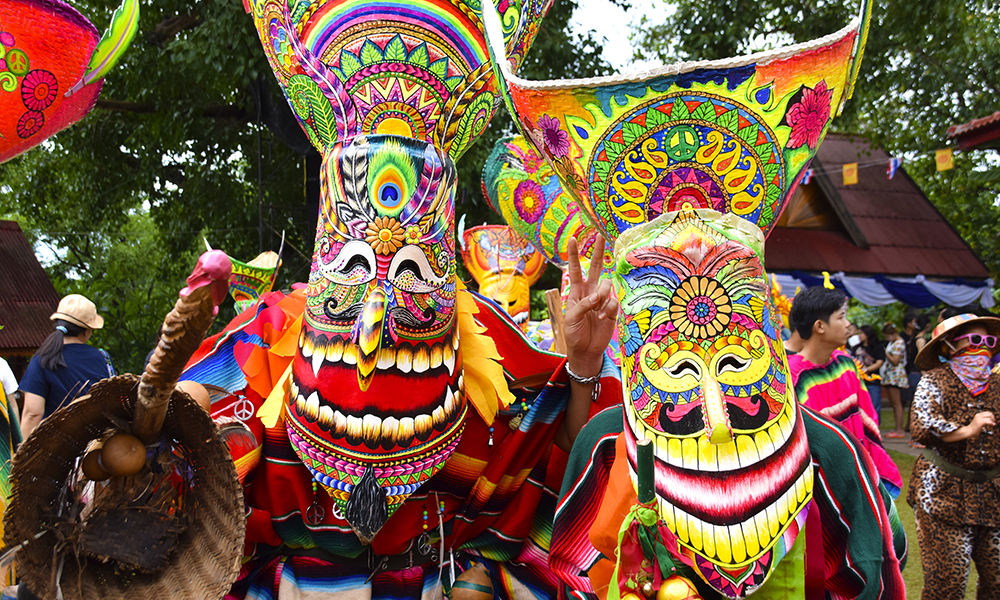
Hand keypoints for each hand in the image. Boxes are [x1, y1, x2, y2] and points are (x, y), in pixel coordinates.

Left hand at [563, 236, 617, 377]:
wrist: (586, 349)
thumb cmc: (574, 333)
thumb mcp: (571, 318)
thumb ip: (583, 304)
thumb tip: (597, 296)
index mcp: (577, 290)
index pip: (576, 268)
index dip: (575, 254)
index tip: (573, 239)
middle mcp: (591, 291)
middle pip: (596, 267)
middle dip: (598, 251)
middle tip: (600, 235)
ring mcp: (603, 299)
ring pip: (607, 284)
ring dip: (602, 295)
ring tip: (596, 309)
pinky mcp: (612, 309)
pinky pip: (613, 302)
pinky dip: (607, 310)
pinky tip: (601, 319)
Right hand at [967, 411, 995, 437]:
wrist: (968, 431)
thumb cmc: (974, 428)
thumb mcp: (979, 422)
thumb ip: (983, 420)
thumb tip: (992, 421)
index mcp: (978, 415)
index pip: (988, 412)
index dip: (991, 417)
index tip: (992, 421)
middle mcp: (978, 415)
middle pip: (990, 414)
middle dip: (993, 419)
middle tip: (992, 424)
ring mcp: (979, 419)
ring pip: (990, 418)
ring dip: (992, 423)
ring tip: (990, 427)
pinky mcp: (980, 422)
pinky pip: (989, 421)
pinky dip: (991, 424)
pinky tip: (990, 428)